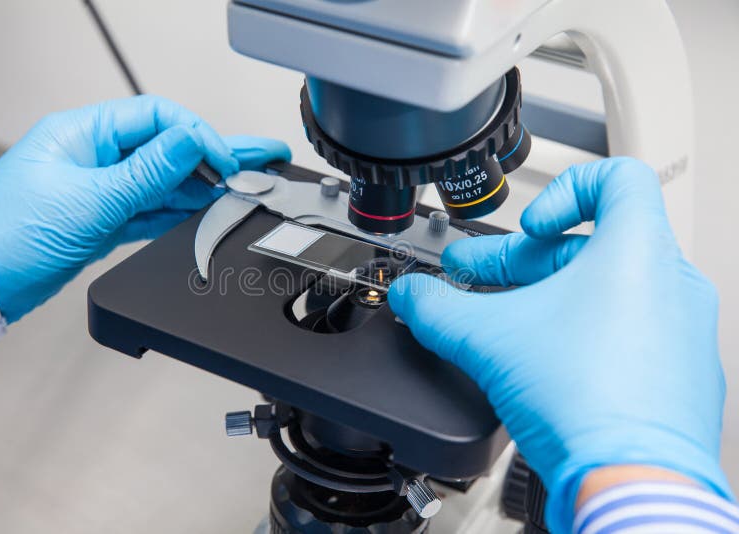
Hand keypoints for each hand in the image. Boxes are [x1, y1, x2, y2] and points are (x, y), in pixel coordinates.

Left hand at [0, 95, 289, 322]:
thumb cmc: (8, 237)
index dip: (199, 137)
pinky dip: (180, 212)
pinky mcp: (103, 220)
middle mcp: (95, 157)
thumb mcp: (90, 199)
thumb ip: (149, 172)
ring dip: (204, 186)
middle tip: (263, 157)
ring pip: (165, 181)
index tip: (227, 161)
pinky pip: (152, 209)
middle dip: (217, 154)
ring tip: (246, 185)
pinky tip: (209, 211)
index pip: (158, 119)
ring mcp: (101, 189)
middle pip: (169, 148)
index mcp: (84, 134)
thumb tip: (193, 142)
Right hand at [388, 158, 731, 531]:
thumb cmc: (587, 403)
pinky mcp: (676, 376)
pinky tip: (540, 363)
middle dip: (522, 262)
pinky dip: (582, 335)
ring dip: (548, 299)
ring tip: (500, 324)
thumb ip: (437, 307)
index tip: (529, 228)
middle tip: (476, 280)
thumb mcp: (486, 338)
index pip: (618, 178)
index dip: (562, 191)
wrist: (631, 485)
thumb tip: (412, 296)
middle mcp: (671, 286)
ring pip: (608, 293)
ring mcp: (680, 334)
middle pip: (590, 246)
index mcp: (638, 254)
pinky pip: (628, 335)